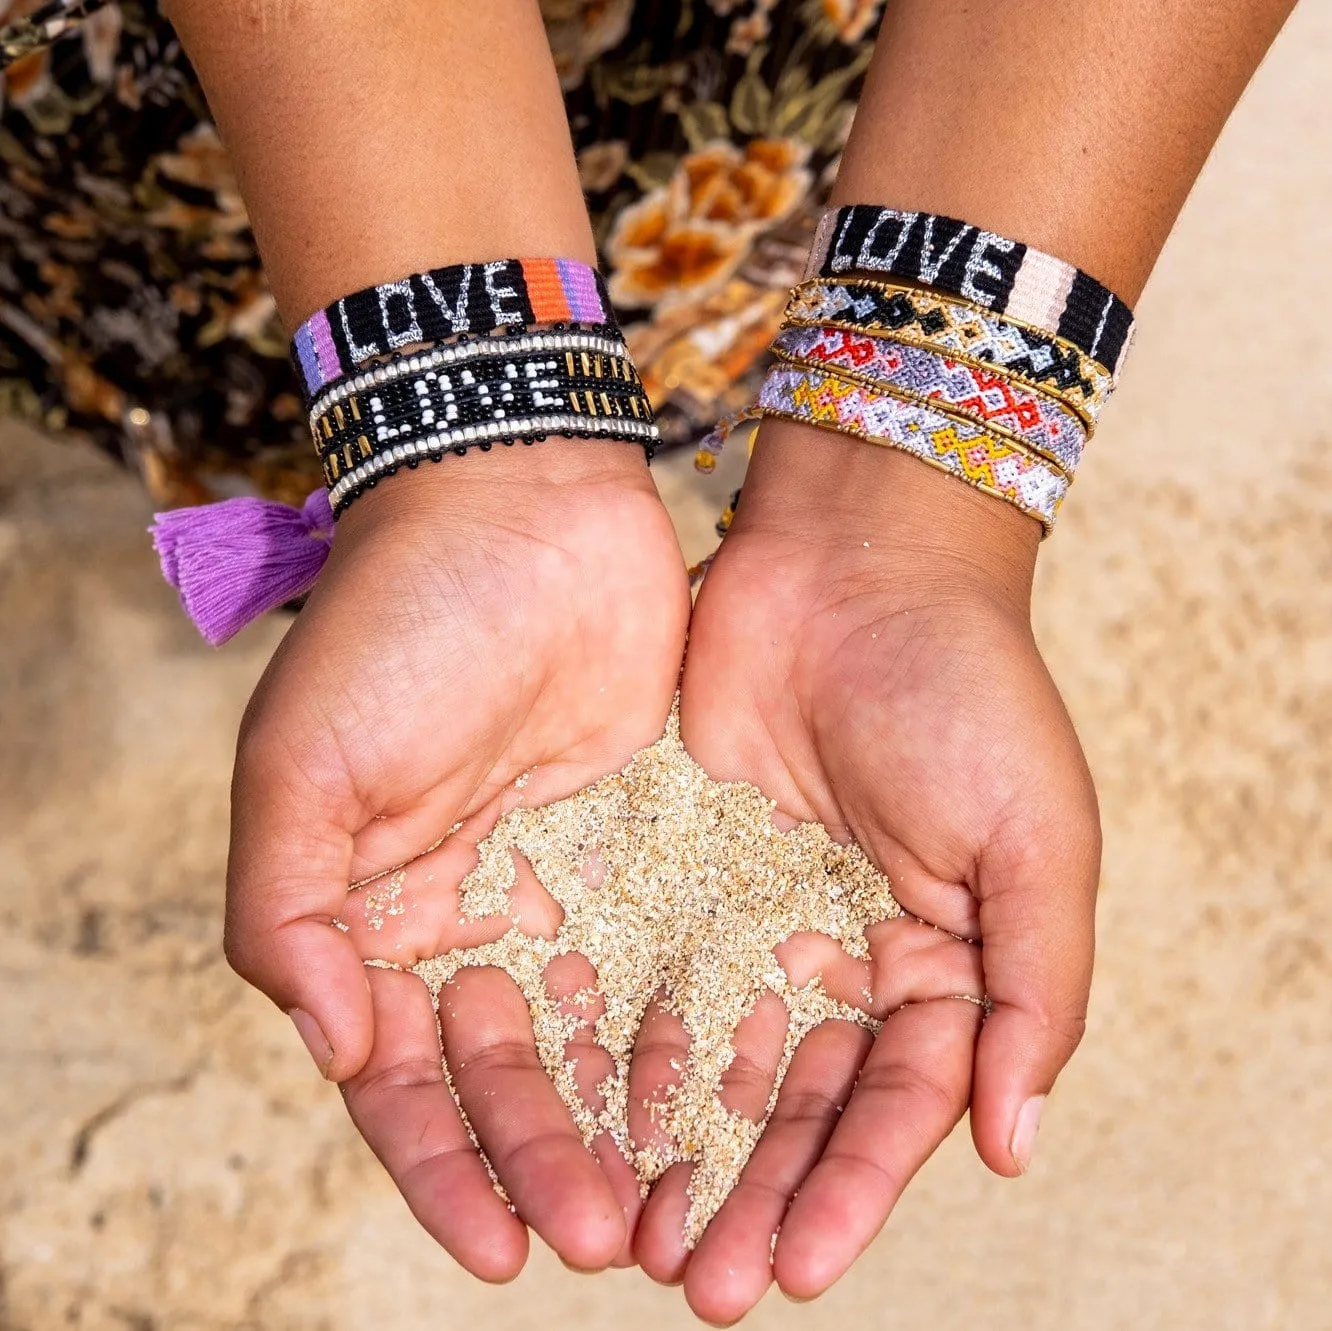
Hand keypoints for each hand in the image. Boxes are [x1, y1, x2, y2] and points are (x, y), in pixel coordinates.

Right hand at [224, 439, 689, 1280]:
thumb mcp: (303, 763)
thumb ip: (290, 912)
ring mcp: (566, 885)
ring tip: (678, 1204)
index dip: (443, 1169)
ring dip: (625, 1124)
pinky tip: (728, 1095)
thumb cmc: (396, 625)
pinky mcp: (654, 845)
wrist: (523, 507)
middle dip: (549, 1163)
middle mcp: (470, 918)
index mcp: (375, 916)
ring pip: (596, 1037)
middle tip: (613, 1239)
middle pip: (507, 1078)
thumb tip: (335, 1047)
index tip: (497, 1252)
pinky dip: (689, 1032)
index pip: (401, 1080)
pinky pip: (671, 957)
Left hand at [633, 423, 1098, 1319]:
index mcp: (940, 964)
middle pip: (796, 1106)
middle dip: (754, 1196)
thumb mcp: (1034, 840)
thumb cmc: (965, 691)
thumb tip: (1012, 1145)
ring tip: (633, 1237)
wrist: (851, 564)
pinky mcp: (675, 868)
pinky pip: (645, 973)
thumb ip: (1038, 992)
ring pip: (713, 1060)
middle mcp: (843, 955)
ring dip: (681, 1150)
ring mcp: (753, 915)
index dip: (853, 1190)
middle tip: (701, 1286)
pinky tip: (591, 1118)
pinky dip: (623, 1051)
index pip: (897, 1107)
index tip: (803, 1269)